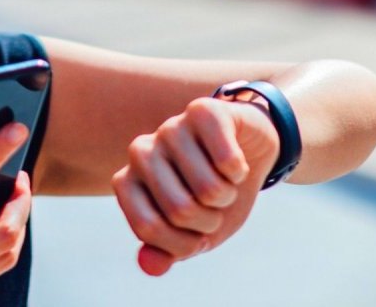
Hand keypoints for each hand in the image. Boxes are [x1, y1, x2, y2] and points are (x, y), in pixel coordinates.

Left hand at [111, 96, 279, 275]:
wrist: (247, 153)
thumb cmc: (213, 196)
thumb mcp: (194, 233)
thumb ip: (168, 250)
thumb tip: (149, 265)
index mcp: (128, 182)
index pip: (148, 228)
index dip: (183, 243)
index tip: (196, 235)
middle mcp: (141, 152)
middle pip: (180, 210)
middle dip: (210, 220)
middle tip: (214, 204)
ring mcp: (169, 128)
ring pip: (207, 188)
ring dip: (228, 195)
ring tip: (224, 181)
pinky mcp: (202, 110)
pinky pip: (226, 159)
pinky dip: (240, 171)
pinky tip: (235, 161)